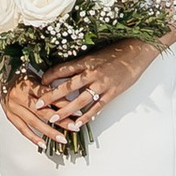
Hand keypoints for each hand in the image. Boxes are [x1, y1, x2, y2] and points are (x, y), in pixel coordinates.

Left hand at [14, 37, 157, 144]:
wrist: (138, 51)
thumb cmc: (117, 51)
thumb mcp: (96, 53)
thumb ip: (82, 64)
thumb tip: (66, 72)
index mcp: (86, 61)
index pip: (62, 69)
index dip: (49, 76)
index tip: (40, 82)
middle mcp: (92, 73)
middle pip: (67, 86)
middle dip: (51, 96)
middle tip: (38, 105)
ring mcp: (102, 84)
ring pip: (80, 100)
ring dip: (65, 111)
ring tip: (54, 119)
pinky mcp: (112, 93)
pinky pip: (97, 107)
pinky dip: (87, 117)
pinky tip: (77, 124)